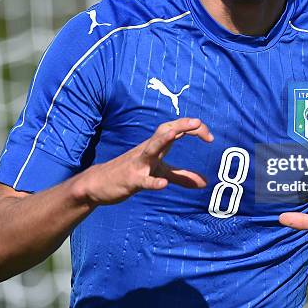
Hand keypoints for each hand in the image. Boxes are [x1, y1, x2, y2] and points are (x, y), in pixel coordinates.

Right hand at [76, 118, 213, 206]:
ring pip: (151, 148)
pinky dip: (153, 181)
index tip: (210, 137)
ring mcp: (138, 163)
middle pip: (165, 131)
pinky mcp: (130, 180)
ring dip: (163, 140)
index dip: (193, 129)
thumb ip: (182, 176)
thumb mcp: (160, 173)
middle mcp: (147, 150)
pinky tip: (162, 184)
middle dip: (182, 125)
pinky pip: (142, 180)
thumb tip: (205, 183)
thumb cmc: (131, 173)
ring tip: (176, 134)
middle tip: (199, 123)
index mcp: (156, 146)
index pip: (176, 129)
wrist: (98, 184)